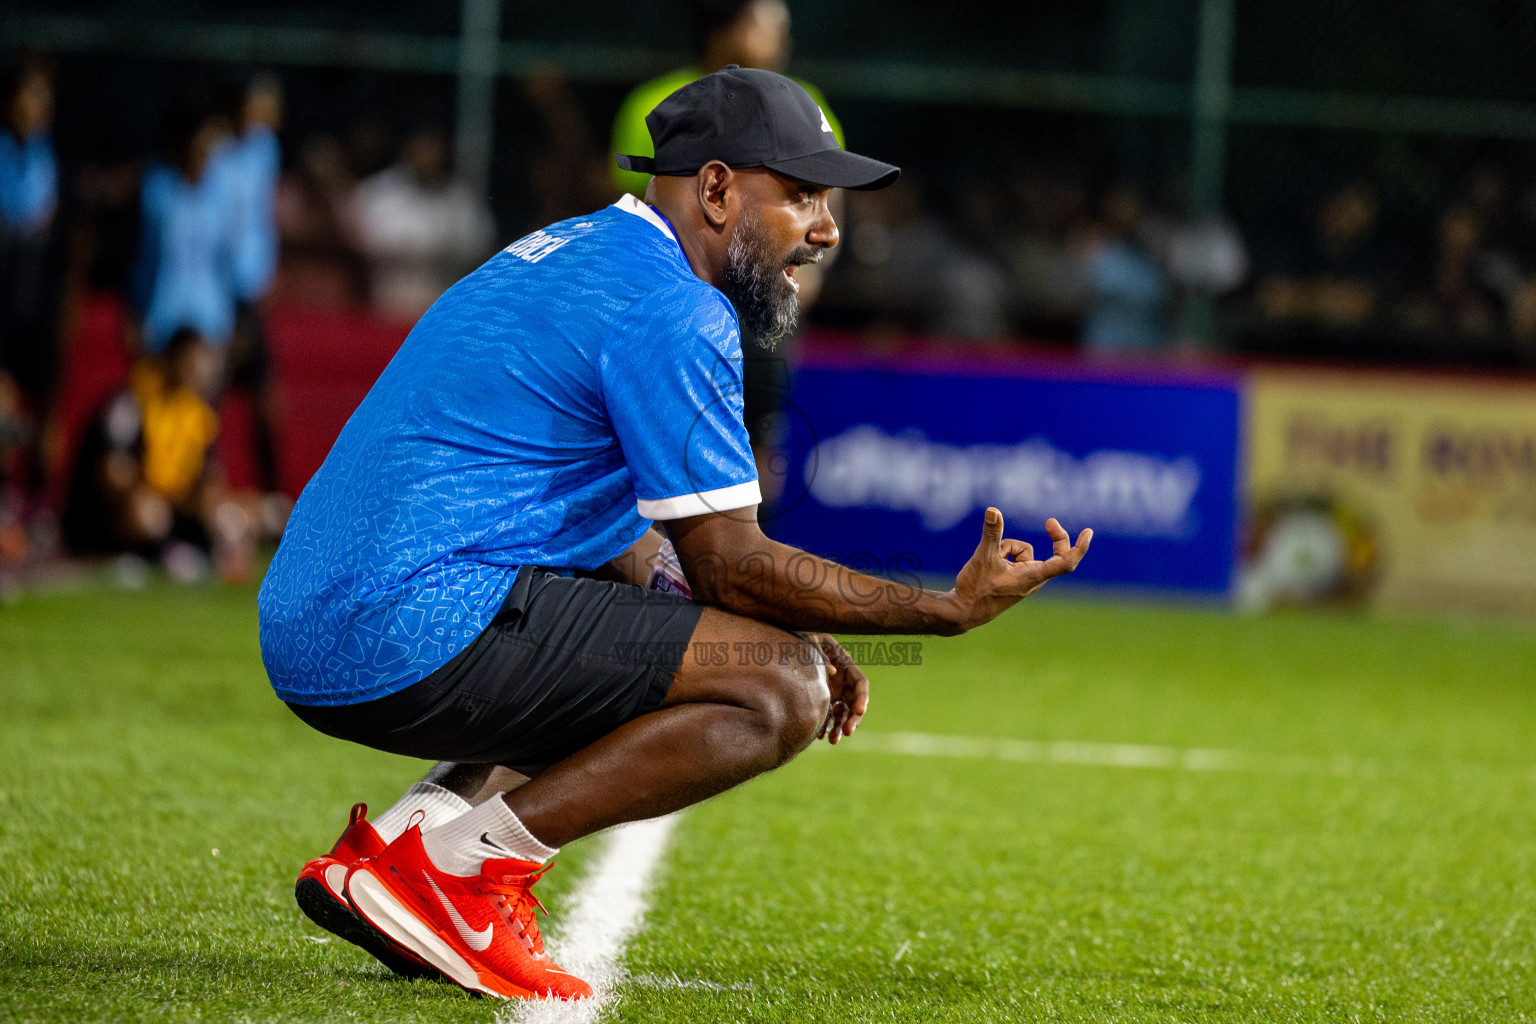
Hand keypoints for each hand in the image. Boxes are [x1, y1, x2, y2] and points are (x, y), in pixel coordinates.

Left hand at [808, 633, 869, 744]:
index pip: (861, 683)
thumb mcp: (811, 640)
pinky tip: (820, 736)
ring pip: (842, 713)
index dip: (862, 698)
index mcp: (844, 664)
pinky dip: (826, 726)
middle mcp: (842, 679)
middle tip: (847, 732)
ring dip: (840, 727)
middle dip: (853, 719)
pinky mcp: (822, 699)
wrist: (785, 642)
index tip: (859, 711)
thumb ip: (822, 655)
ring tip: (832, 741)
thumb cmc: (800, 637)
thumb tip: (833, 673)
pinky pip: (828, 715)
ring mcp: (833, 690)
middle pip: (855, 702)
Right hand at [949, 508, 1091, 631]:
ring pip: (1025, 553)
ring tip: (992, 561)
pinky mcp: (1016, 580)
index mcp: (1033, 576)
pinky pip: (1016, 559)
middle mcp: (1034, 579)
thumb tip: (993, 511)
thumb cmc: (976, 588)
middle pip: (1056, 555)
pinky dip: (1005, 555)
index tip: (1088, 532)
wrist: (964, 611)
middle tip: (1050, 522)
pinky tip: (991, 563)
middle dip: (1055, 538)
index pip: (1066, 562)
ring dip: (1009, 548)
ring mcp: (1025, 580)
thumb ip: (991, 533)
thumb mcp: (983, 557)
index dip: (1079, 547)